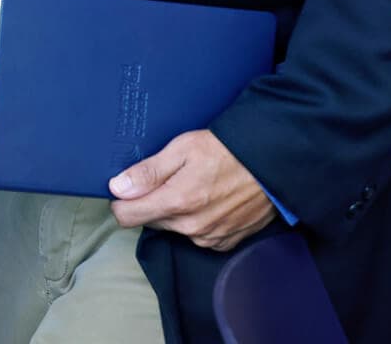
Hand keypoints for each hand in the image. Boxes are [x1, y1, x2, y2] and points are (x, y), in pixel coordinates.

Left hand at [109, 129, 276, 251]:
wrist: (273, 163)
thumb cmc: (228, 150)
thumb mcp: (182, 148)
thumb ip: (148, 172)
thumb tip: (118, 187)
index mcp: (177, 202)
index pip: (127, 216)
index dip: (121, 201)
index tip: (125, 189)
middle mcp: (192, 227)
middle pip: (150, 220)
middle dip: (152, 202)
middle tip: (169, 178)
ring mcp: (210, 237)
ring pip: (174, 228)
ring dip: (176, 211)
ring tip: (195, 185)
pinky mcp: (226, 241)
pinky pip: (197, 235)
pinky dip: (197, 220)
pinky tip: (210, 199)